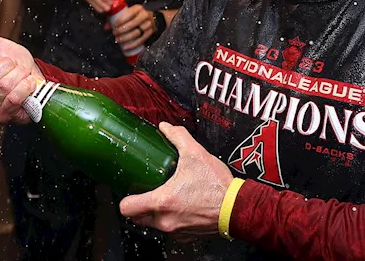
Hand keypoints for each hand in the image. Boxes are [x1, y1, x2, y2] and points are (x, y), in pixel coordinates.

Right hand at [0, 34, 43, 124]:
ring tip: (22, 72)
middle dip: (7, 65)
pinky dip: (25, 87)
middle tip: (12, 64)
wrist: (28, 73)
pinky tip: (27, 82)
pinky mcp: (2, 116)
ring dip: (19, 75)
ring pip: (4, 87)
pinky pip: (14, 99)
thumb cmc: (9, 61)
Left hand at [109, 5, 154, 50]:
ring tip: (118, 39)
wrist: (152, 17)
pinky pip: (141, 40)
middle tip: (115, 33)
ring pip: (137, 33)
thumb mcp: (128, 12)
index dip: (121, 20)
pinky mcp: (150, 32)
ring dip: (126, 38)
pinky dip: (133, 45)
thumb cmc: (136, 14)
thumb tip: (106, 28)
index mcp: (138, 8)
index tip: (114, 25)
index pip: (129, 14)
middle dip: (122, 30)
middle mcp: (144, 15)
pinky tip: (125, 47)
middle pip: (132, 24)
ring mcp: (149, 24)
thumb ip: (116, 17)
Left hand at [119, 123, 233, 235]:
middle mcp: (166, 220)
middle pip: (138, 218)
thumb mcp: (195, 154)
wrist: (238, 207)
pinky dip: (172, 220)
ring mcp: (176, 231)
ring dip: (156, 214)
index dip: (126, 199)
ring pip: (154, 225)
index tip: (132, 190)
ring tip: (166, 197)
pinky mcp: (187, 236)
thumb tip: (166, 128)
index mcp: (162, 202)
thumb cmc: (217, 185)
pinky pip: (171, 230)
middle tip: (147, 191)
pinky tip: (181, 206)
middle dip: (140, 206)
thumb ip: (178, 137)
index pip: (126, 208)